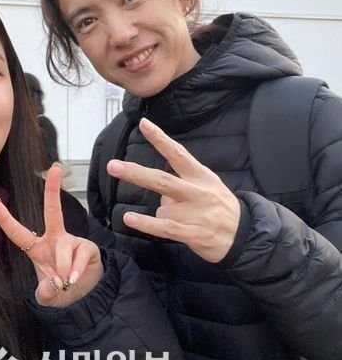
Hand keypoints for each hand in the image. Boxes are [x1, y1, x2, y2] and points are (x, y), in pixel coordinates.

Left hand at [0, 163, 103, 306]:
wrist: (85, 296)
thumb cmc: (60, 289)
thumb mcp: (47, 295)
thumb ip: (45, 293)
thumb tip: (54, 284)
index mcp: (37, 247)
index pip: (17, 231)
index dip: (4, 217)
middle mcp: (54, 239)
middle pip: (52, 210)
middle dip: (53, 188)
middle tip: (55, 167)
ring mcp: (71, 241)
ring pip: (63, 248)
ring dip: (62, 268)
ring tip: (65, 281)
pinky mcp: (87, 247)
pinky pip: (79, 256)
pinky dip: (75, 271)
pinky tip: (74, 278)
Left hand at [107, 118, 240, 262]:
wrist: (246, 236)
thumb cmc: (221, 207)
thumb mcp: (209, 186)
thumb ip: (183, 183)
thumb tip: (159, 191)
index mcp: (201, 176)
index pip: (178, 153)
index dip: (160, 139)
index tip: (143, 123)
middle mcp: (197, 192)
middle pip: (162, 180)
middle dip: (135, 173)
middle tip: (113, 166)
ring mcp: (195, 213)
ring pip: (161, 208)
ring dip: (162, 213)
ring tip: (181, 218)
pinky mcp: (192, 233)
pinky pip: (163, 227)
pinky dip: (144, 224)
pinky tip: (129, 219)